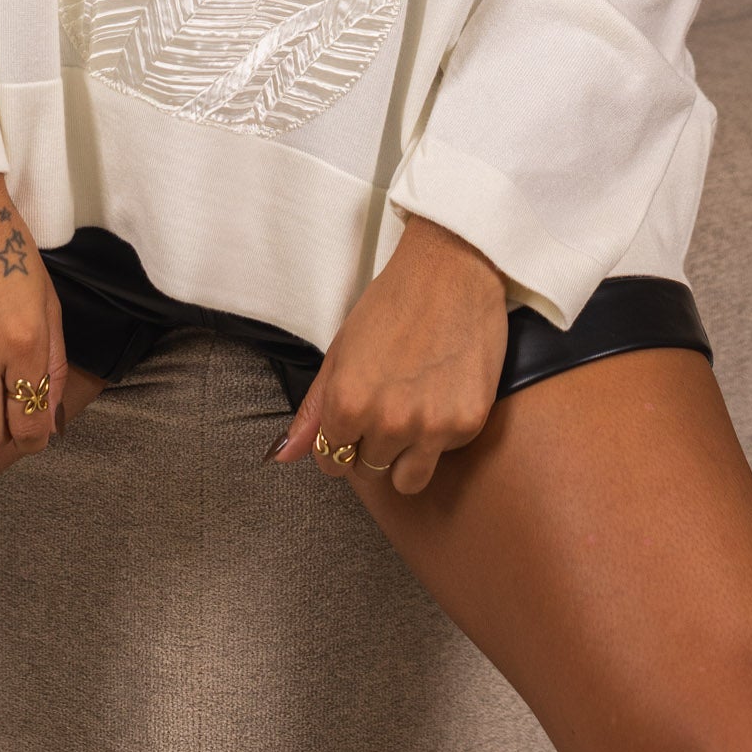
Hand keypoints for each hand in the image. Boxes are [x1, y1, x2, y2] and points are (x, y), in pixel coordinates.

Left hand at [268, 214, 509, 494]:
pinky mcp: (467, 423)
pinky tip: (443, 392)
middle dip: (372, 447)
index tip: (353, 424)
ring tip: (413, 414)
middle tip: (386, 406)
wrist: (452, 270)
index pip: (331, 462)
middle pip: (369, 471)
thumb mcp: (341, 350)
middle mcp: (387, 422)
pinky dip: (442, 433)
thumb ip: (313, 409)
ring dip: (405, 457)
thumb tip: (283, 456)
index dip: (340, 443)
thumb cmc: (392, 303)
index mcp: (348, 403)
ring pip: (407, 481)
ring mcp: (431, 427)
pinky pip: (445, 453)